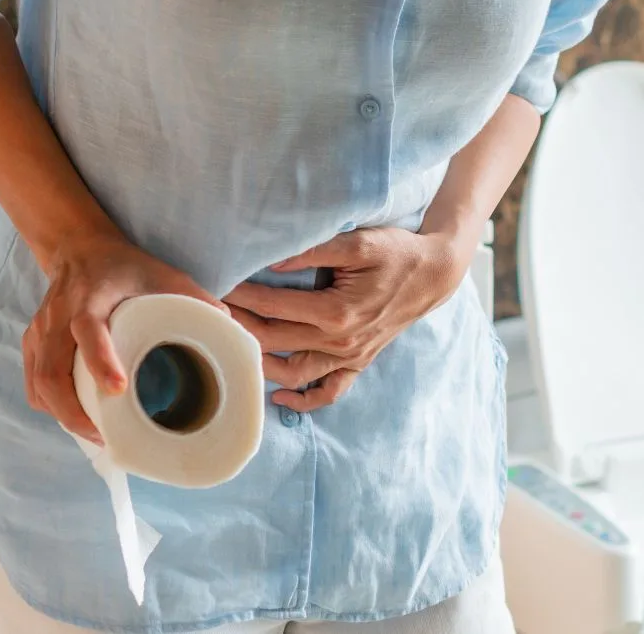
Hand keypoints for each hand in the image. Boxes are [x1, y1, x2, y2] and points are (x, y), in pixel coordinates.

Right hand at [23, 235, 227, 443]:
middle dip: (75, 411)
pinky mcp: (32, 343)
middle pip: (51, 372)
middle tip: (106, 437)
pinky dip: (52, 408)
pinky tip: (76, 422)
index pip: (86, 329)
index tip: (117, 389)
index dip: (99, 360)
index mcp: (90, 297)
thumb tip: (230, 329)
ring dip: (64, 416)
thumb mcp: (165, 275)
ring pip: (39, 385)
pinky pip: (34, 385)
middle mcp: (58, 316)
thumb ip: (196, 300)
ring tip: (96, 437)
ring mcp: (40, 331)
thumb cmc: (127, 267)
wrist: (78, 249)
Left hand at [224, 228, 471, 411]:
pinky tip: (279, 395)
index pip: (272, 306)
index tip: (214, 286)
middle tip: (210, 313)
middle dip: (238, 327)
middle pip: (274, 341)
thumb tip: (272, 259)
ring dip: (259, 363)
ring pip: (294, 371)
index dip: (240, 296)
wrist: (434, 275)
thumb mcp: (358, 242)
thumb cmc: (397, 252)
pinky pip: (329, 392)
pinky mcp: (358, 363)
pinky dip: (304, 400)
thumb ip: (313, 251)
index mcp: (336, 312)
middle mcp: (341, 341)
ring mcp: (350, 357)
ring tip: (232, 346)